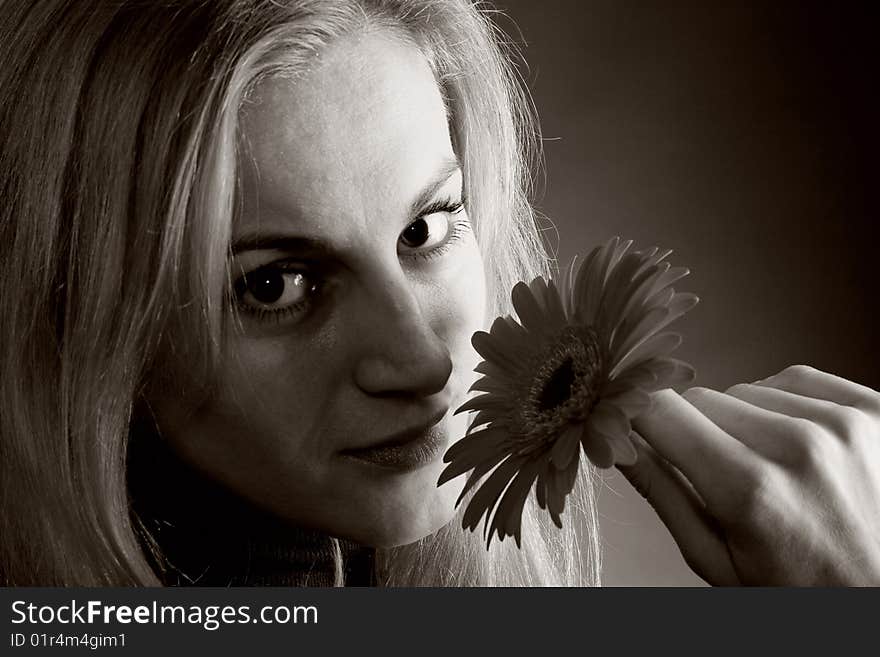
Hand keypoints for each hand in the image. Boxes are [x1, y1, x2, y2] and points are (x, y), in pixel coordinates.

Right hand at [619, 365, 879, 584]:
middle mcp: (799, 447)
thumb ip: (662, 495)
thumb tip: (616, 443)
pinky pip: (796, 379)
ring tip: (770, 467)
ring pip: (747, 388)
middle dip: (695, 429)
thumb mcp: (719, 562)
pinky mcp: (873, 408)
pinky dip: (785, 405)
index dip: (635, 413)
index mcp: (750, 491)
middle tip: (720, 474)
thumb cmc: (805, 588)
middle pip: (702, 398)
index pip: (660, 411)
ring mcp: (843, 423)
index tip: (628, 418)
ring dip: (745, 419)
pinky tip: (797, 446)